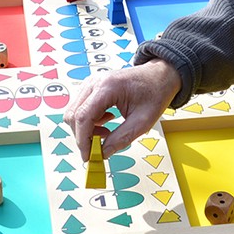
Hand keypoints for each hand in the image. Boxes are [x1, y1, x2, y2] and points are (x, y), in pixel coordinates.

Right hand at [64, 58, 181, 160]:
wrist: (159, 77)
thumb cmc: (154, 92)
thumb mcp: (142, 121)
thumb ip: (121, 138)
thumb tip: (103, 153)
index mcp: (108, 87)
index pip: (83, 117)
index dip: (83, 140)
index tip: (88, 156)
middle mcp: (95, 82)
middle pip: (74, 115)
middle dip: (83, 136)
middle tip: (98, 148)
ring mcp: (91, 83)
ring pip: (74, 112)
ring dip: (86, 129)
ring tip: (107, 133)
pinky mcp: (92, 87)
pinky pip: (81, 108)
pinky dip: (89, 121)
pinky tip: (106, 122)